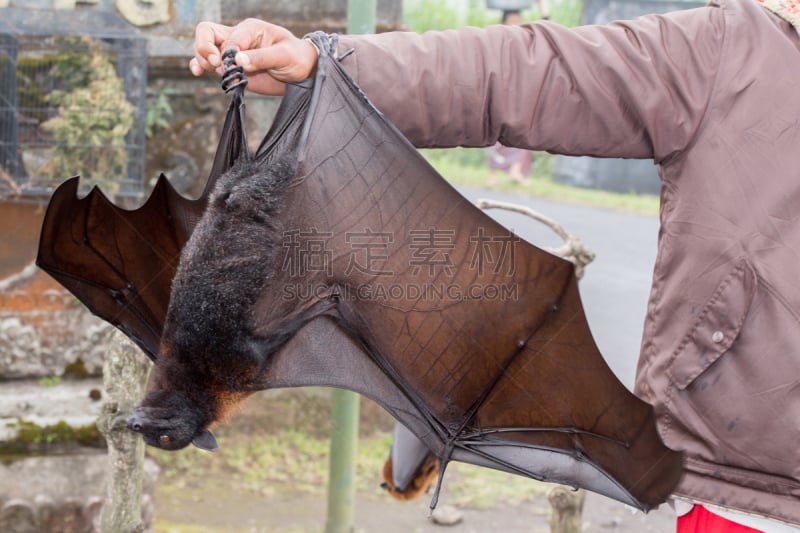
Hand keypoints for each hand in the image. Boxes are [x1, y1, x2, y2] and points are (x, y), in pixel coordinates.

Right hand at [189, 19, 318, 95]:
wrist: (302, 72)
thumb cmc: (296, 58)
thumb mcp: (284, 56)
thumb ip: (262, 57)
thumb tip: (238, 61)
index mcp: (250, 28)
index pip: (229, 36)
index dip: (227, 51)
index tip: (234, 65)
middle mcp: (237, 37)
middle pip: (206, 33)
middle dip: (204, 48)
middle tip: (216, 63)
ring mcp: (231, 53)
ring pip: (204, 49)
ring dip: (204, 60)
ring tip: (218, 72)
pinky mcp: (231, 68)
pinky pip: (208, 64)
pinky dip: (199, 66)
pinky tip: (197, 72)